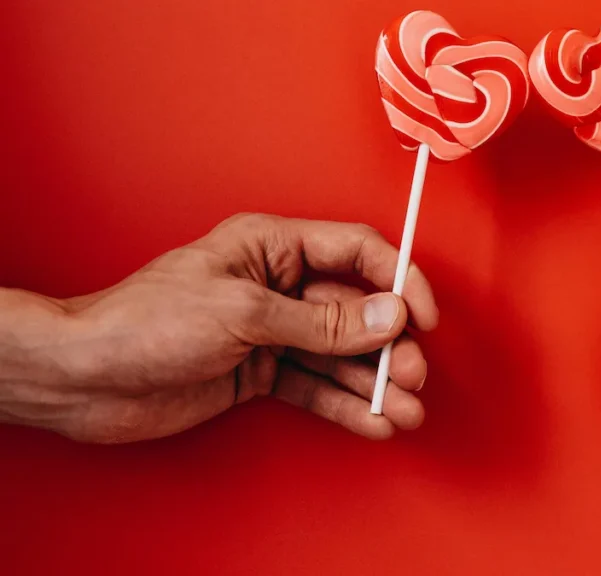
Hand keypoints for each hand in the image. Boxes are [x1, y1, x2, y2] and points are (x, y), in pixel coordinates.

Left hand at [0, 213, 438, 442]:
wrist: (88, 377)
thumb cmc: (148, 321)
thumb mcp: (244, 314)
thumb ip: (322, 321)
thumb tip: (387, 315)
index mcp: (273, 247)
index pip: (357, 251)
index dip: (398, 280)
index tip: (423, 317)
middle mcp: (279, 285)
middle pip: (355, 310)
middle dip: (388, 345)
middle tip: (409, 375)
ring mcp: (272, 331)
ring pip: (340, 354)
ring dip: (373, 382)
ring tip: (404, 410)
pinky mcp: (261, 372)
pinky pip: (316, 386)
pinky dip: (344, 405)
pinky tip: (372, 421)